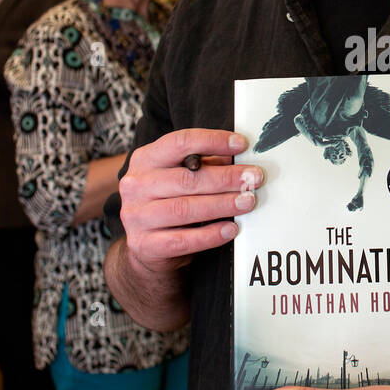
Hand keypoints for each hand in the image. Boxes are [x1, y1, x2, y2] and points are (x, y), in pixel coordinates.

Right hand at [119, 128, 262, 275]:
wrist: (142, 248)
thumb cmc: (167, 204)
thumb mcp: (179, 178)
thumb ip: (203, 166)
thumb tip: (237, 157)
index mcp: (145, 160)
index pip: (180, 143)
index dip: (213, 141)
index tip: (241, 144)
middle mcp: (135, 186)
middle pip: (186, 178)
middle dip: (226, 178)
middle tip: (253, 178)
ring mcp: (137, 216)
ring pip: (185, 208)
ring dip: (222, 204)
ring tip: (247, 202)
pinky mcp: (145, 245)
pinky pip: (183, 240)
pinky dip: (210, 234)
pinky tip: (231, 229)